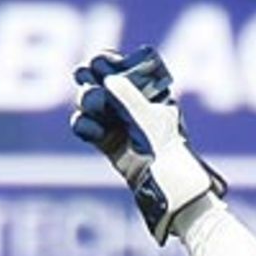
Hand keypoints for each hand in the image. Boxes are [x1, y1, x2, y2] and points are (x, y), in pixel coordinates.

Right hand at [71, 45, 224, 243]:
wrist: (173, 193)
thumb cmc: (171, 155)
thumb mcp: (151, 122)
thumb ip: (129, 100)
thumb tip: (107, 79)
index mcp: (152, 96)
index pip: (126, 72)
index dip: (109, 64)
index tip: (98, 62)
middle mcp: (136, 109)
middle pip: (105, 87)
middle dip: (92, 82)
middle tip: (83, 78)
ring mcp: (123, 129)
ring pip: (94, 108)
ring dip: (87, 103)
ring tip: (90, 106)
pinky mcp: (113, 148)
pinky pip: (91, 131)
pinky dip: (85, 127)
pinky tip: (87, 127)